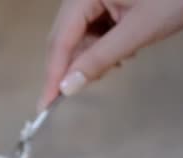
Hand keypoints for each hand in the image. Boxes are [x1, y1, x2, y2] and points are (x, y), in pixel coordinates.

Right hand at [39, 0, 182, 108]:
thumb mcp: (137, 32)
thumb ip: (100, 59)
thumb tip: (68, 87)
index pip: (60, 39)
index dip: (53, 74)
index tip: (45, 105)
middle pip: (64, 36)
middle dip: (70, 66)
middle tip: (70, 96)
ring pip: (79, 34)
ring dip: (90, 56)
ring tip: (114, 64)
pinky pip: (94, 28)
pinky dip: (102, 46)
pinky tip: (120, 53)